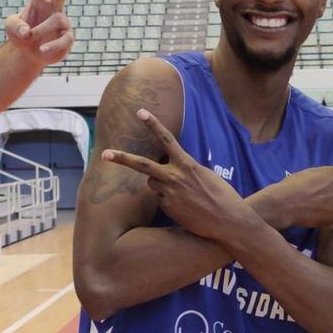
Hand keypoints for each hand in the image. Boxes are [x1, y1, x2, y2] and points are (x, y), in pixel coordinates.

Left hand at [6, 0, 72, 64]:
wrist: (30, 54)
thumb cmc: (21, 35)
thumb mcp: (10, 28)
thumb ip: (14, 26)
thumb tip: (27, 32)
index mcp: (39, 1)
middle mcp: (53, 9)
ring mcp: (62, 23)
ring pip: (57, 20)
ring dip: (41, 28)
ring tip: (29, 37)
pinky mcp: (67, 38)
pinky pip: (63, 40)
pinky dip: (51, 45)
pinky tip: (42, 50)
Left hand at [102, 108, 248, 240]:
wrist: (227, 221)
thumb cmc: (222, 195)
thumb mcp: (205, 175)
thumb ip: (185, 169)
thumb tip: (172, 169)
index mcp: (186, 164)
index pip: (166, 139)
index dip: (152, 124)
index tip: (140, 112)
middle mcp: (174, 177)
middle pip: (142, 165)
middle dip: (121, 158)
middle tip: (104, 154)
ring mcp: (168, 194)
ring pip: (153, 183)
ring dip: (160, 184)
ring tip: (183, 194)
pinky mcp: (167, 208)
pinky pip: (161, 199)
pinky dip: (168, 200)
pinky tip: (185, 207)